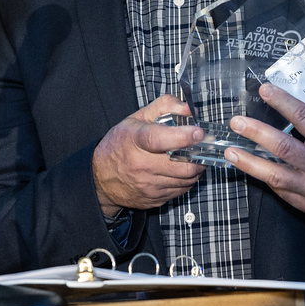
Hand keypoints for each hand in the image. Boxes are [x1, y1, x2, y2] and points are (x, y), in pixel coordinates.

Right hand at [92, 95, 204, 215]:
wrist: (101, 178)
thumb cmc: (120, 144)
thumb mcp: (137, 118)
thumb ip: (164, 106)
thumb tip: (188, 109)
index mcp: (135, 140)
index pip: (159, 139)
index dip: (182, 136)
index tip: (198, 132)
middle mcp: (141, 165)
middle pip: (182, 165)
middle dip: (199, 155)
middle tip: (203, 146)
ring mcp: (148, 185)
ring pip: (186, 179)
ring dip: (196, 168)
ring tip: (194, 157)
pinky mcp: (154, 199)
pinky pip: (181, 190)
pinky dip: (187, 180)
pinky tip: (182, 170)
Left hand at [225, 62, 304, 218]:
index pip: (304, 116)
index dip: (283, 102)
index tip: (264, 89)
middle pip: (284, 146)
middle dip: (257, 133)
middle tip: (236, 122)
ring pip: (276, 174)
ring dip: (249, 162)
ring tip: (229, 151)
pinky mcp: (303, 202)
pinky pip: (278, 189)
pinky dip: (260, 177)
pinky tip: (245, 166)